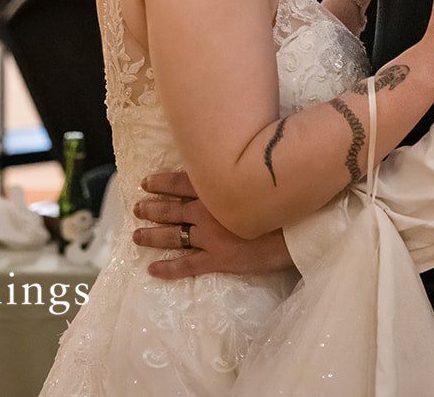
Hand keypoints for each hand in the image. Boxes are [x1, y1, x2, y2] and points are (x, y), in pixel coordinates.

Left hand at [133, 171, 293, 278]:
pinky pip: (187, 266)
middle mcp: (206, 212)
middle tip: (137, 209)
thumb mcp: (256, 179)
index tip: (145, 182)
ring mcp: (209, 237)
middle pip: (171, 209)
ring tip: (137, 235)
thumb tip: (229, 163)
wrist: (296, 229)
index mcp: (215, 190)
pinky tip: (152, 270)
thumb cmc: (281, 201)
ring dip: (152, 235)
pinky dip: (168, 269)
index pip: (180, 182)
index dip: (161, 182)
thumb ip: (238, 173)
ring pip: (172, 236)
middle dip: (152, 208)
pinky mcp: (217, 260)